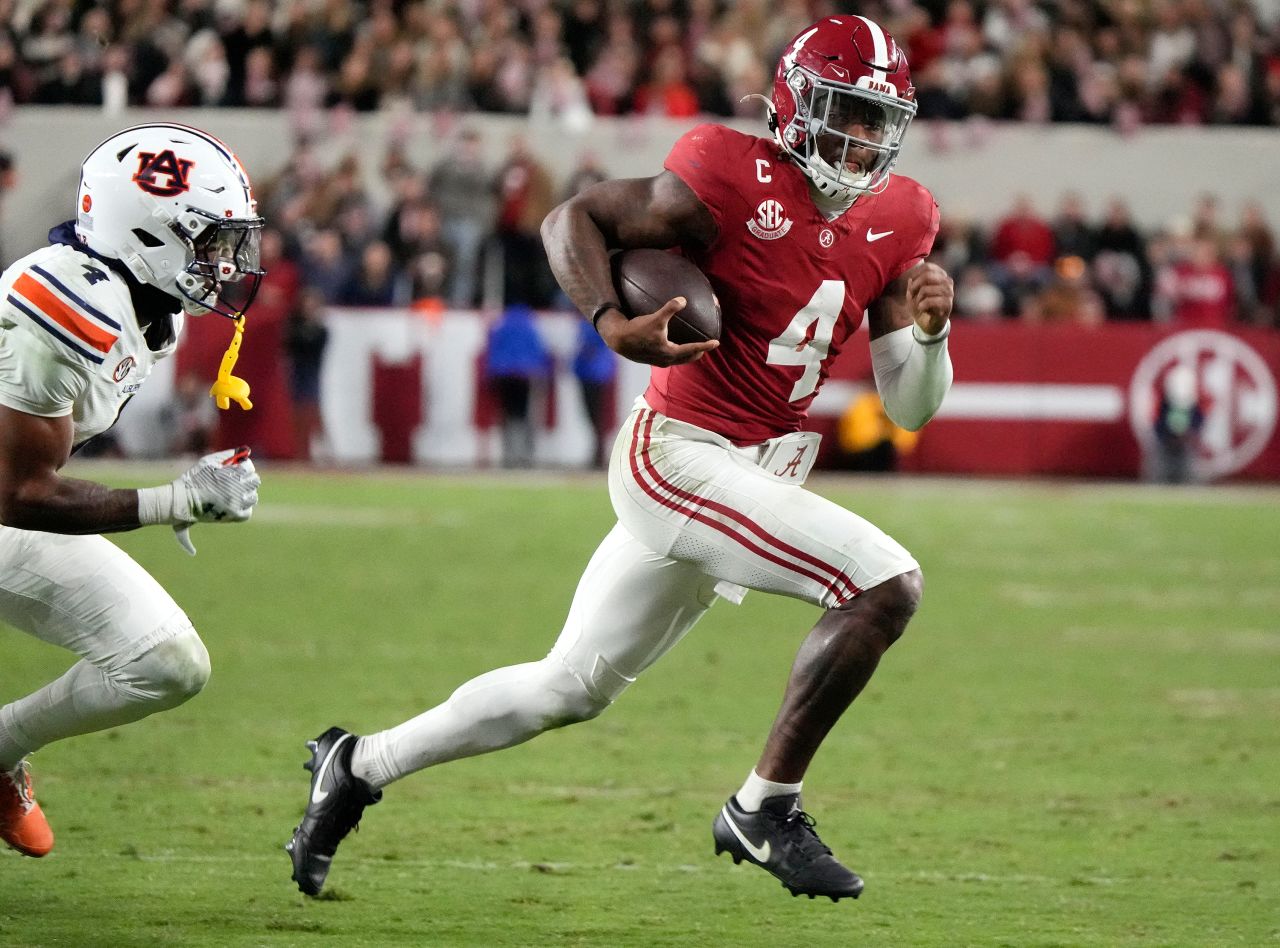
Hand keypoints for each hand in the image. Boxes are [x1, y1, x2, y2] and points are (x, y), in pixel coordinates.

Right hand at [172, 447, 259, 554]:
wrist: (181, 501)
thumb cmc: (193, 479)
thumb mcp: (207, 462)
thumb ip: (226, 455)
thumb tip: (244, 451)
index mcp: (230, 474)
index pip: (249, 467)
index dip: (244, 467)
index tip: (239, 470)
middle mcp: (236, 488)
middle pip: (255, 481)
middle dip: (247, 479)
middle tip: (238, 481)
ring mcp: (236, 503)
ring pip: (253, 497)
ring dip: (247, 494)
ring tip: (235, 494)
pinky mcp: (233, 515)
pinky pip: (247, 512)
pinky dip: (244, 508)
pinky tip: (235, 504)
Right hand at [597, 297, 718, 366]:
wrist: (619, 340)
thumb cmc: (637, 330)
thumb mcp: (655, 318)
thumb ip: (670, 308)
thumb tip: (683, 300)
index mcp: (670, 352)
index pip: (692, 349)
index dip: (705, 345)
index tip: (716, 342)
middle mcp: (666, 360)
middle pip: (687, 358)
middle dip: (697, 353)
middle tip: (706, 347)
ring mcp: (658, 361)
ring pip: (678, 360)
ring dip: (687, 355)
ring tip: (692, 349)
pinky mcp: (651, 359)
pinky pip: (669, 358)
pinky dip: (676, 353)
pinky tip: (672, 345)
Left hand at [906, 263, 952, 335]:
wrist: (928, 323)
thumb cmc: (921, 305)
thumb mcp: (912, 294)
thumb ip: (911, 284)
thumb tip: (911, 280)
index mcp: (940, 275)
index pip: (928, 267)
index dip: (915, 275)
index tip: (910, 285)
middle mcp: (947, 282)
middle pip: (927, 275)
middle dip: (914, 286)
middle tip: (911, 295)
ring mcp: (949, 293)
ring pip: (926, 289)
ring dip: (918, 298)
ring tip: (918, 303)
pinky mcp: (948, 304)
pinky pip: (930, 301)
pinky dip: (922, 305)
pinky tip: (922, 308)